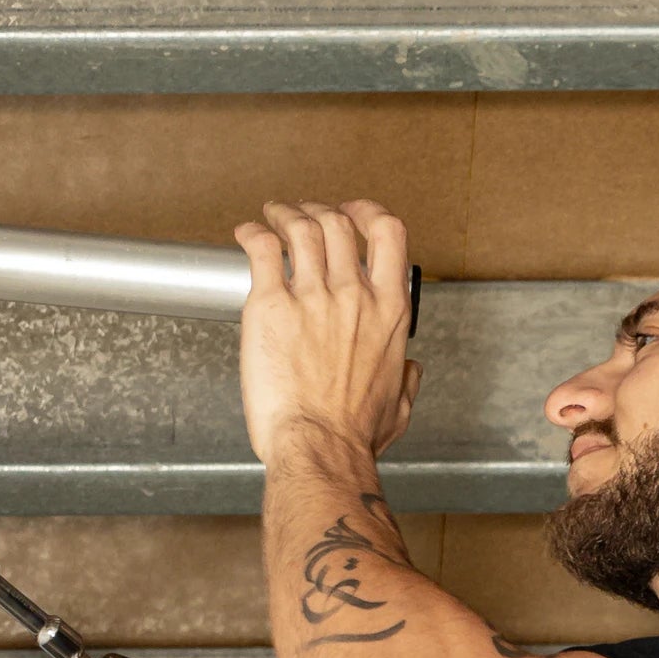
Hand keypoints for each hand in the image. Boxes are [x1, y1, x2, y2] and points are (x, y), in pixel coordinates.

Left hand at [234, 198, 420, 467]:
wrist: (319, 447)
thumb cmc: (352, 434)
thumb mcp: (398, 405)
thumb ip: (407, 380)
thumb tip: (410, 370)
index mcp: (389, 311)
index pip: (388, 234)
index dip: (367, 213)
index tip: (353, 213)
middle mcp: (353, 295)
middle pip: (337, 223)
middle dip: (319, 210)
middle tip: (304, 214)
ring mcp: (312, 296)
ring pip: (301, 227)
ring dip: (285, 213)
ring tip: (273, 215)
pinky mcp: (270, 306)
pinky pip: (262, 250)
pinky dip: (254, 234)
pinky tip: (247, 234)